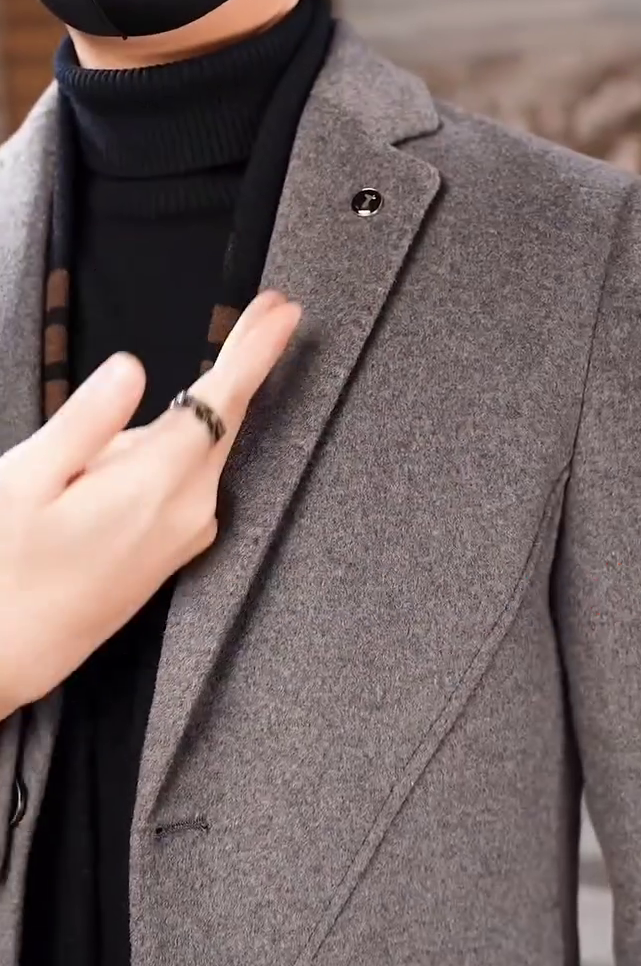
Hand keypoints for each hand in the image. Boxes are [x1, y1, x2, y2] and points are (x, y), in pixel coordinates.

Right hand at [0, 290, 300, 718]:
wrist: (6, 655)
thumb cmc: (4, 565)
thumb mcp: (26, 481)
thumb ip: (87, 422)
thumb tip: (134, 368)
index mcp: (155, 484)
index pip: (222, 402)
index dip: (257, 351)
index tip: (286, 310)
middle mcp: (189, 511)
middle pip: (227, 422)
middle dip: (250, 363)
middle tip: (272, 310)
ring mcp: (187, 535)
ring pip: (208, 451)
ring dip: (218, 403)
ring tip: (219, 357)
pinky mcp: (174, 551)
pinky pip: (195, 480)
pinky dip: (196, 443)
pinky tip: (171, 431)